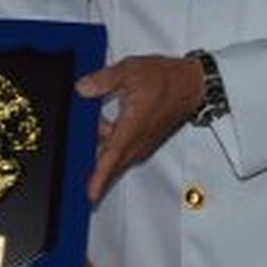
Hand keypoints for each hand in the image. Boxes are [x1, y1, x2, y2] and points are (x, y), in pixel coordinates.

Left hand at [75, 55, 202, 200]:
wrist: (191, 84)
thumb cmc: (166, 79)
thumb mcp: (130, 71)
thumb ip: (103, 80)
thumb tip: (82, 88)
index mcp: (133, 127)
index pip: (113, 156)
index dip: (101, 177)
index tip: (91, 195)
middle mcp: (139, 140)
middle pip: (112, 163)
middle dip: (94, 165)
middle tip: (75, 157)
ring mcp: (143, 143)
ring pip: (116, 155)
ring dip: (102, 146)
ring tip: (90, 122)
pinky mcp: (145, 141)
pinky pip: (123, 150)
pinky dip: (110, 143)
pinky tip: (103, 123)